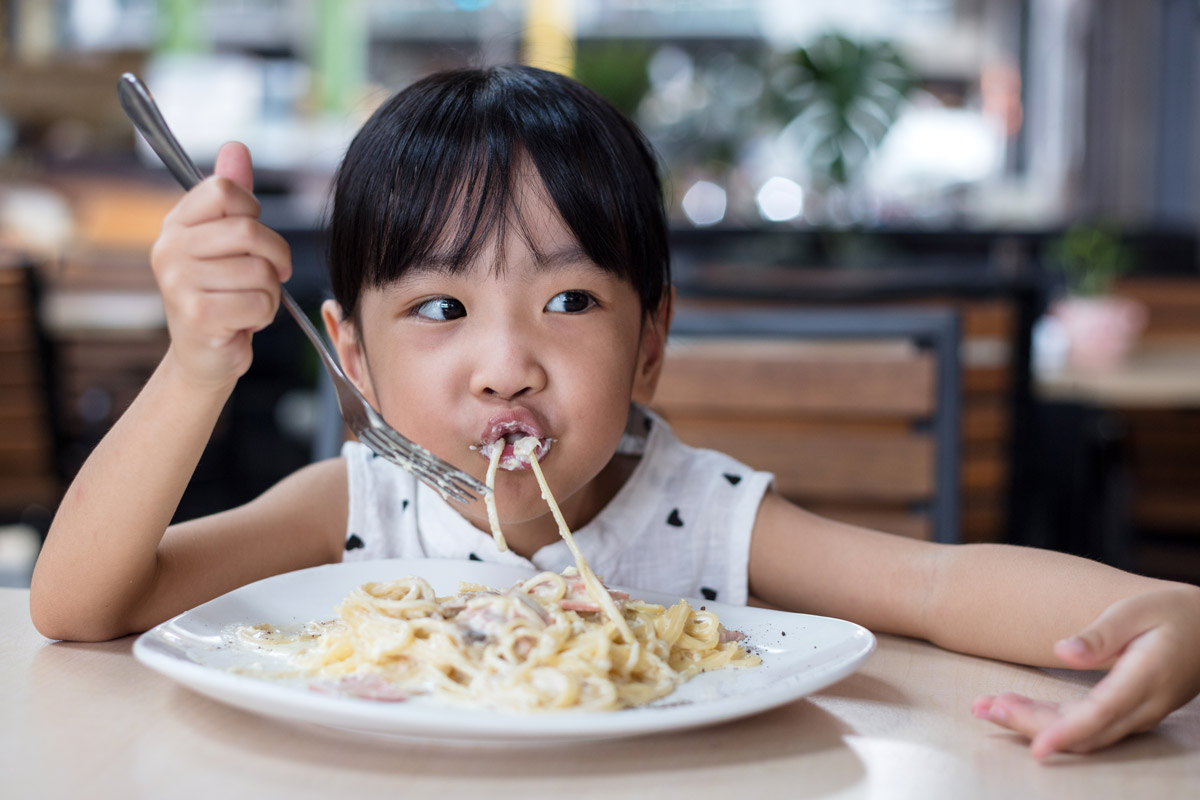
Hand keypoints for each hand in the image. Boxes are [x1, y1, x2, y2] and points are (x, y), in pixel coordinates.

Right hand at [150, 141, 291, 389]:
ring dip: (270, 292)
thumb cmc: (220, 292)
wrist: (203, 353)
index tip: (251, 239)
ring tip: (250, 301)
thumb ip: (231, 194)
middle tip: (271, 274)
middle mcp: (169, 248)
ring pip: (260, 271)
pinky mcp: (198, 316)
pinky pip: (259, 303)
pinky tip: (245, 322)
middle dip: (275, 257)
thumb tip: (236, 147)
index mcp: (176, 223)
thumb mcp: (225, 240)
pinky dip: (265, 315)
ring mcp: (179, 283)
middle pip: (249, 231)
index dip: (253, 213)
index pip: (224, 190)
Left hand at [972, 583, 1199, 758]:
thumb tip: (1061, 652)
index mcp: (1146, 676)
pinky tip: (1015, 710)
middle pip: (1083, 730)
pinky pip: (1086, 727)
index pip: (1102, 713)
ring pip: (1082, 733)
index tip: (1037, 747)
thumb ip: (1101, 633)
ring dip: (1032, 724)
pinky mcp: (1125, 713)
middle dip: (1030, 724)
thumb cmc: (1169, 612)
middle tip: (982, 708)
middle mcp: (1142, 705)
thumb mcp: (1135, 611)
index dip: (1066, 731)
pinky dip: (1048, 723)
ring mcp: (1135, 714)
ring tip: (985, 707)